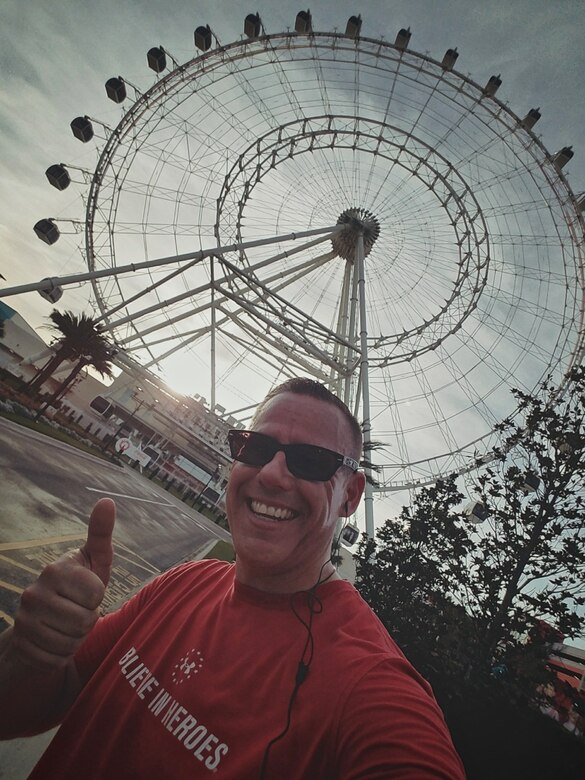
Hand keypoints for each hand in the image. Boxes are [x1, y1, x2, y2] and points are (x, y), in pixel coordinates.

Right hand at [12, 498, 115, 668]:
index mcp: (55, 570)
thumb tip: (107, 500)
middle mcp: (34, 593)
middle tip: (77, 610)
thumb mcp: (94, 561)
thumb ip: (101, 533)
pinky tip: (55, 640)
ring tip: (67, 624)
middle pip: (85, 621)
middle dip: (88, 620)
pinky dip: (63, 654)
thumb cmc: (79, 586)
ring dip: (76, 638)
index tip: (87, 592)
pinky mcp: (22, 647)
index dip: (98, 597)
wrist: (45, 620)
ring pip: (72, 642)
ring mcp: (24, 622)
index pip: (96, 594)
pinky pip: (58, 659)